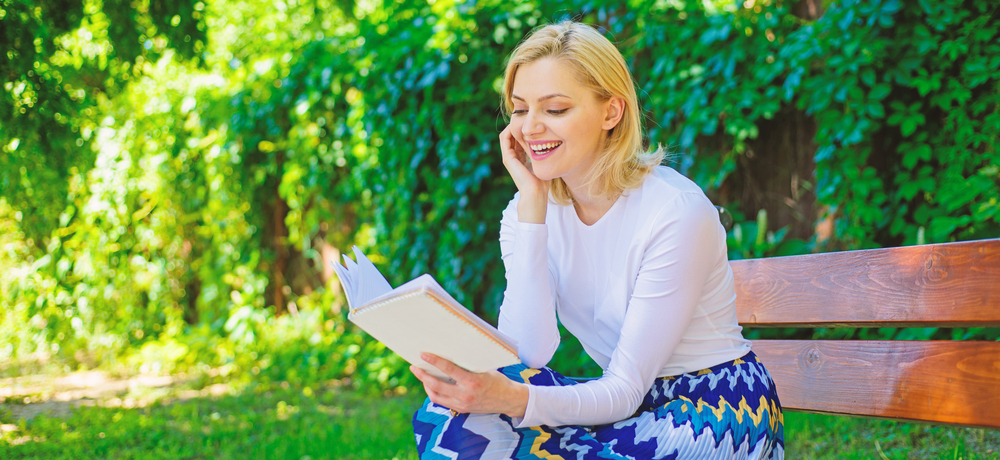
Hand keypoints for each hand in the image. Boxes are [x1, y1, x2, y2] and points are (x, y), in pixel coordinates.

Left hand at [411, 353, 527, 417]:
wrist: (509, 400)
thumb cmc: (498, 380)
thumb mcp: (484, 369)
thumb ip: (467, 366)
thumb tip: (449, 354)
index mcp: (472, 382)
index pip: (448, 370)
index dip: (434, 361)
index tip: (423, 354)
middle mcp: (465, 395)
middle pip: (437, 386)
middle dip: (423, 376)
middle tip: (414, 367)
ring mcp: (463, 404)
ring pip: (436, 396)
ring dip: (426, 386)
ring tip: (420, 376)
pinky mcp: (462, 410)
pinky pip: (443, 402)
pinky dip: (434, 393)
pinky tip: (431, 386)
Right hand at [499, 125, 547, 223]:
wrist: (536, 193)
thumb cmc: (543, 182)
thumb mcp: (544, 163)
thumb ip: (545, 153)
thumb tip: (554, 142)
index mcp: (521, 158)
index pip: (519, 140)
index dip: (525, 130)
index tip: (534, 122)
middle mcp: (513, 157)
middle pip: (512, 136)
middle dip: (519, 125)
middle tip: (527, 116)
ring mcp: (509, 157)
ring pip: (506, 135)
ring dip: (513, 125)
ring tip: (522, 117)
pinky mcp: (507, 158)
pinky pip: (504, 139)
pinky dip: (510, 130)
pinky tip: (519, 125)